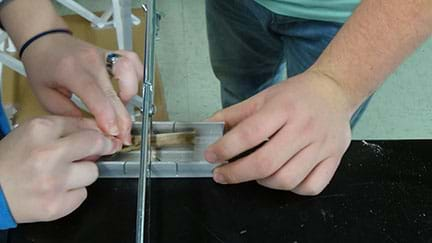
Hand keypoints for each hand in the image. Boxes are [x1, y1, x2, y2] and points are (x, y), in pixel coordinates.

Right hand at [0, 116, 121, 222]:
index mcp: (40, 130)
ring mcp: (54, 182)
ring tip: (64, 173)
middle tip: (106, 148)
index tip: (107, 135)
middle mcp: (48, 155)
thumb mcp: (32, 133)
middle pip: (95, 144)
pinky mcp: (57, 205)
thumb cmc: (10, 161)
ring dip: (83, 172)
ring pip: (93, 172)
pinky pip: (83, 194)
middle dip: (104, 146)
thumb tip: (100, 132)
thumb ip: (65, 128)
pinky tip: (58, 189)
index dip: (99, 131)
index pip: (84, 125)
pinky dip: (74, 192)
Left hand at [21, 34, 143, 143]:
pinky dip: (136, 76)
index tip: (113, 133)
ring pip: (129, 71)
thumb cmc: (43, 67)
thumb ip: (69, 114)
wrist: (46, 41)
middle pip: (114, 91)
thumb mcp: (46, 96)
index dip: (106, 115)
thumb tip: (91, 130)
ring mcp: (105, 55)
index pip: (94, 93)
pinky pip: (133, 61)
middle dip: (122, 118)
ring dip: (131, 95)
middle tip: (123, 137)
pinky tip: (130, 91)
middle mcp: (91, 61)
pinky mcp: (113, 53)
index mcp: (70, 70)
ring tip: (123, 110)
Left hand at [205, 71, 354, 194]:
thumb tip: (207, 127)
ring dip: (263, 182)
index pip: (249, 134)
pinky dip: (292, 189)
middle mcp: (304, 128)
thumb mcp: (263, 97)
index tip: (210, 156)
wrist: (334, 90)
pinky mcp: (334, 159)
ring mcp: (322, 146)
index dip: (225, 148)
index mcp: (284, 108)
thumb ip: (234, 114)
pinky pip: (311, 187)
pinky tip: (282, 177)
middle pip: (266, 163)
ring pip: (287, 180)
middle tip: (221, 174)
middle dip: (236, 174)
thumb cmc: (296, 95)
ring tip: (254, 173)